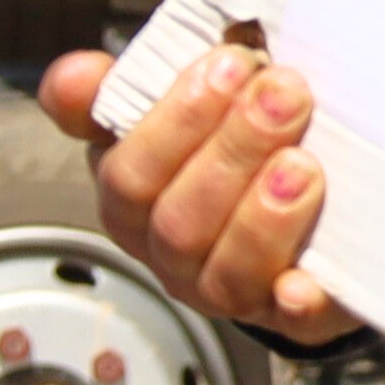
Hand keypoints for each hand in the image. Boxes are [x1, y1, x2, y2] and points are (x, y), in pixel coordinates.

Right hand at [37, 46, 354, 348]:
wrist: (311, 216)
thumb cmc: (234, 148)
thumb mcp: (185, 106)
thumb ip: (127, 86)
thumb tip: (73, 75)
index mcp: (137, 194)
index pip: (129, 170)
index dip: (175, 120)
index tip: (229, 64)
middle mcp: (170, 248)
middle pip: (178, 218)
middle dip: (233, 150)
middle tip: (283, 95)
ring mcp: (223, 286)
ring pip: (224, 269)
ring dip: (263, 218)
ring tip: (303, 167)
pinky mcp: (285, 313)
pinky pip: (285, 320)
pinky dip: (295, 302)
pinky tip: (306, 286)